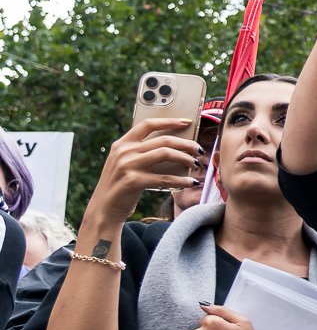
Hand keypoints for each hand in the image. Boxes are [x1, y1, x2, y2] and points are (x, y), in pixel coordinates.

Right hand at [86, 118, 204, 221]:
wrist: (104, 208)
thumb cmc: (121, 185)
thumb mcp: (124, 163)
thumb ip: (140, 152)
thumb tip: (173, 145)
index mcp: (122, 144)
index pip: (148, 125)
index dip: (169, 121)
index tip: (187, 122)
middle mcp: (124, 152)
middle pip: (163, 140)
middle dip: (186, 143)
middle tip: (199, 150)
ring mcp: (128, 166)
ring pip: (166, 153)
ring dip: (186, 158)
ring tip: (196, 164)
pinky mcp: (134, 181)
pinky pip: (166, 178)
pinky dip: (182, 180)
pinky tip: (192, 182)